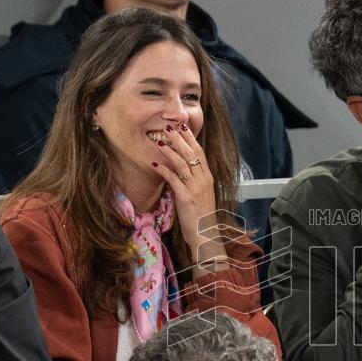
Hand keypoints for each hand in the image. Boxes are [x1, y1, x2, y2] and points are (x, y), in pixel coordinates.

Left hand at [150, 124, 226, 273]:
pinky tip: (154, 164)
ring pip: (182, 163)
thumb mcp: (200, 194)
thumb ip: (192, 180)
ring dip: (169, 150)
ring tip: (158, 141)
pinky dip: (163, 170)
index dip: (190, 138)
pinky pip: (173, 179)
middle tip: (168, 127)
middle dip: (179, 139)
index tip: (182, 126)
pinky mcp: (186, 198)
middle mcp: (203, 180)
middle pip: (191, 154)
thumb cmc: (201, 215)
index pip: (200, 152)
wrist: (205, 234)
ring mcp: (195, 188)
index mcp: (208, 177)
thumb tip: (179, 167)